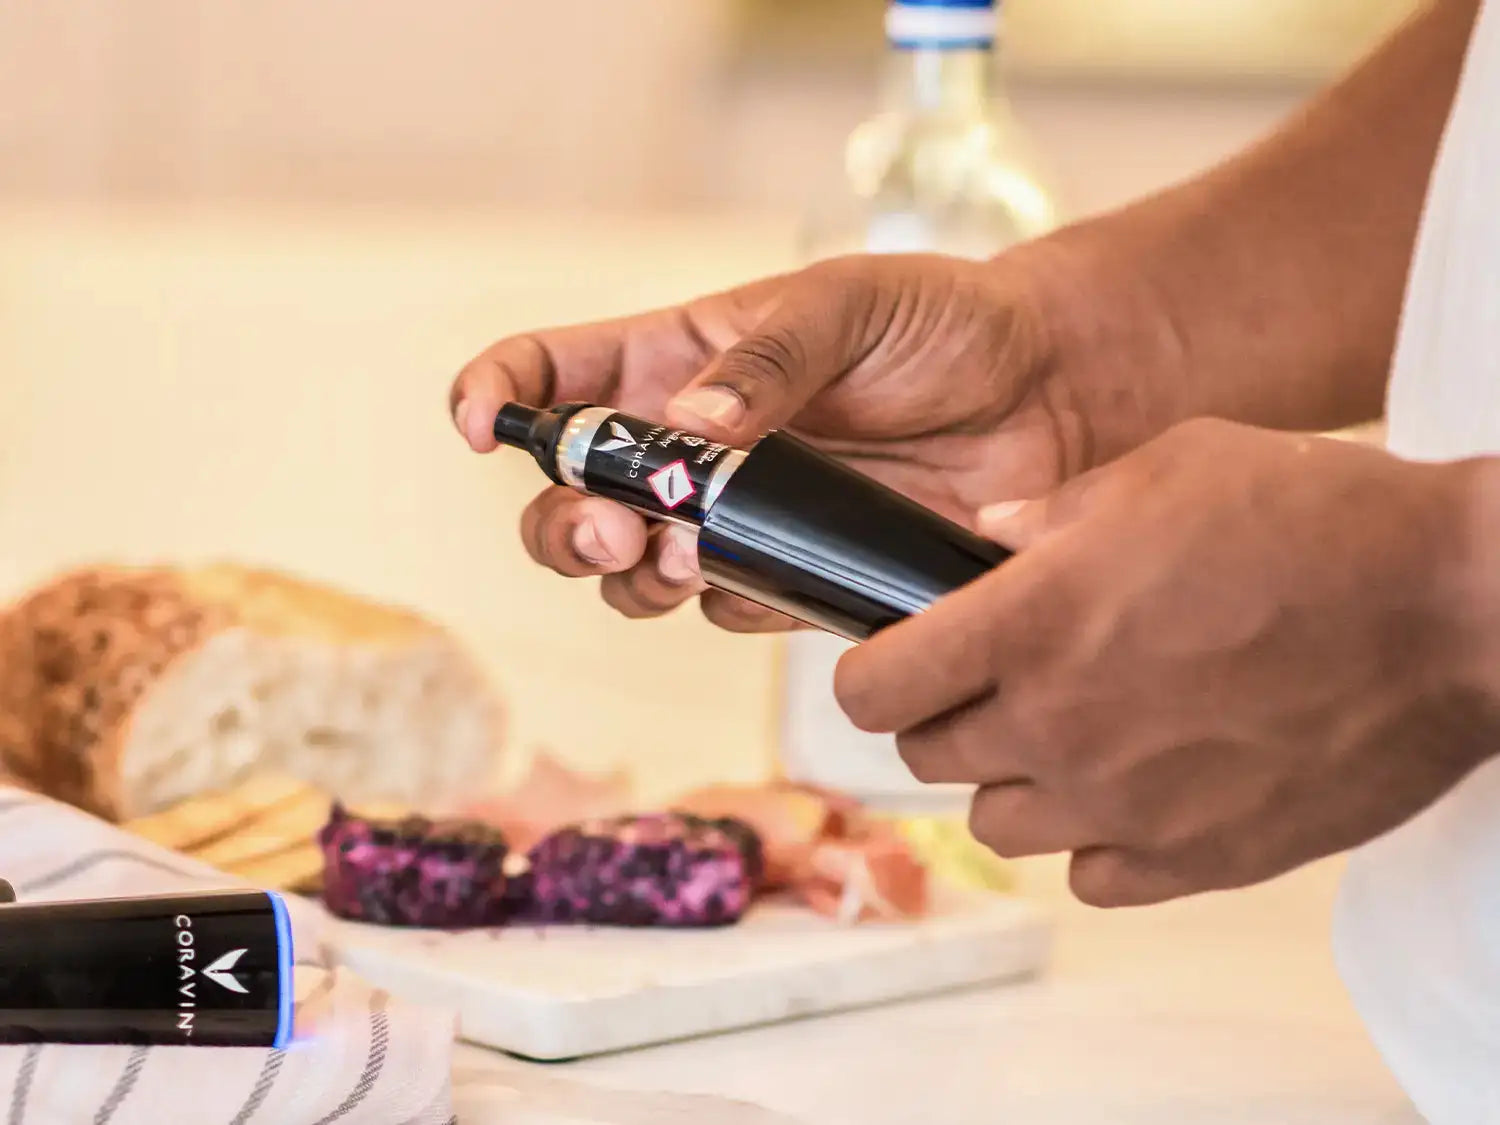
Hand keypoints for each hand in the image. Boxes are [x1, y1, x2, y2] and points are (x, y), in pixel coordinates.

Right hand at [448, 249, 1182, 629]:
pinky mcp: (789, 575)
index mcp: (677, 360)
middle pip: (570, 502)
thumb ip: (768, 361)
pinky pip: (725, 609)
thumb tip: (693, 429)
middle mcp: (687, 448)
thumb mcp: (849, 303)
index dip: (497, 398)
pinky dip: (723, 603)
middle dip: (564, 525)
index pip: (552, 377)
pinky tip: (755, 576)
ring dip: (635, 577)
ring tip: (687, 556)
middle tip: (615, 528)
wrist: (1047, 395)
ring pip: (634, 575)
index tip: (481, 427)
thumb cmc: (943, 322)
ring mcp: (734, 519)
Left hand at [836, 418, 1499, 905]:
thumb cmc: (1314, 521)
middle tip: (991, 681)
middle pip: (925, 758)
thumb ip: (1053, 512)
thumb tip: (989, 540)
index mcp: (1031, 624)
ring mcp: (1124, 805)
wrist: (1451, 609)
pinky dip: (1094, 838)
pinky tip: (1134, 784)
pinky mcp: (1195, 860)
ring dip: (1013, 780)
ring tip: (1070, 730)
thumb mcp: (1164, 468)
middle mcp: (1059, 725)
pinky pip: (1092, 876)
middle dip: (940, 718)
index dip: (868, 673)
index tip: (891, 660)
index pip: (871, 689)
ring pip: (998, 825)